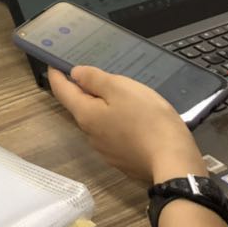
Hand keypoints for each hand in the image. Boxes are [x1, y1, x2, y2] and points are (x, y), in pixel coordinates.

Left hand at [49, 66, 207, 183]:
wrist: (174, 163)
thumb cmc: (148, 120)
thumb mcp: (121, 89)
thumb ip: (95, 80)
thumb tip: (75, 75)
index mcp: (86, 115)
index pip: (62, 91)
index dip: (56, 75)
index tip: (53, 63)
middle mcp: (90, 135)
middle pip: (80, 107)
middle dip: (84, 90)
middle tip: (94, 74)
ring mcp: (106, 150)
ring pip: (98, 121)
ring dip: (103, 107)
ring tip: (120, 94)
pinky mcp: (123, 160)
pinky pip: (114, 134)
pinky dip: (117, 122)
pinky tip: (134, 118)